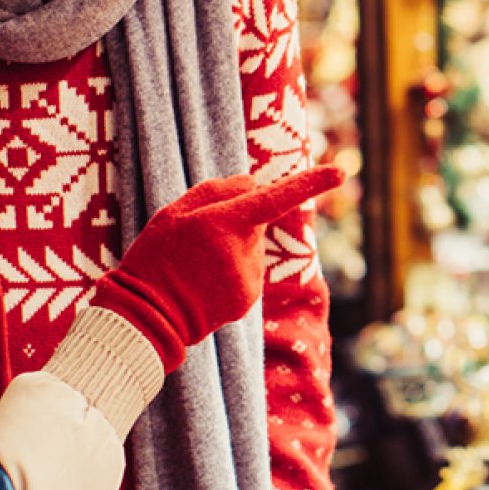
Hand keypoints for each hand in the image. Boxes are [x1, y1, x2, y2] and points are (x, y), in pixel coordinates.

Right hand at [89, 165, 342, 371]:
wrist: (147, 318)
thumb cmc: (154, 258)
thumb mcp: (173, 213)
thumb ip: (216, 191)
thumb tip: (254, 182)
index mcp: (223, 224)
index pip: (274, 198)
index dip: (310, 183)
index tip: (340, 171)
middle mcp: (243, 252)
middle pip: (254, 221)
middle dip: (236, 221)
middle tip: (197, 240)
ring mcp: (249, 278)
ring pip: (251, 247)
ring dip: (232, 248)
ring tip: (197, 266)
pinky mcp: (249, 299)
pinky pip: (248, 271)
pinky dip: (232, 271)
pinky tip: (206, 283)